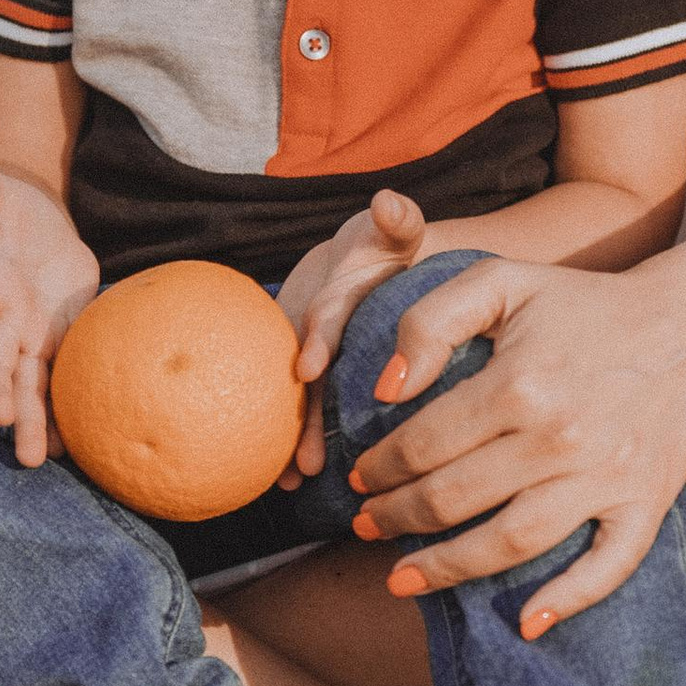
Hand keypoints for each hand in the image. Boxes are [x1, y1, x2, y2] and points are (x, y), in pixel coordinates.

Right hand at [0, 150, 99, 464]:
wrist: (39, 238)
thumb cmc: (16, 213)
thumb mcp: (2, 196)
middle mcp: (3, 322)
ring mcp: (27, 342)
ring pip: (23, 386)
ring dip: (24, 422)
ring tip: (32, 460)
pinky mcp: (53, 352)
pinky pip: (53, 389)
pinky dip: (56, 419)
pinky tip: (67, 451)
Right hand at [273, 187, 427, 479]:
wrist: (359, 264)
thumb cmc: (382, 253)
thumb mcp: (392, 233)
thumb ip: (397, 222)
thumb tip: (389, 201)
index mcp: (331, 292)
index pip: (323, 314)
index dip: (316, 338)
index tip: (309, 368)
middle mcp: (307, 325)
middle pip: (298, 371)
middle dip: (300, 414)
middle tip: (303, 456)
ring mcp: (303, 355)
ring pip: (294, 398)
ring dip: (293, 439)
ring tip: (294, 479)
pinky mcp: (308, 380)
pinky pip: (298, 412)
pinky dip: (292, 445)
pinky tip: (288, 484)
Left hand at [345, 253, 685, 635]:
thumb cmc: (585, 302)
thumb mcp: (503, 281)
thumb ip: (432, 321)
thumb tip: (387, 388)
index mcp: (520, 383)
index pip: (423, 444)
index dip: (379, 466)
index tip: (359, 475)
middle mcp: (560, 438)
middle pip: (453, 499)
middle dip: (395, 518)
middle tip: (366, 525)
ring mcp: (607, 477)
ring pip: (511, 543)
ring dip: (447, 569)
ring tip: (400, 579)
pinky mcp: (646, 503)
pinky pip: (607, 567)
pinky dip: (567, 600)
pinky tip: (524, 623)